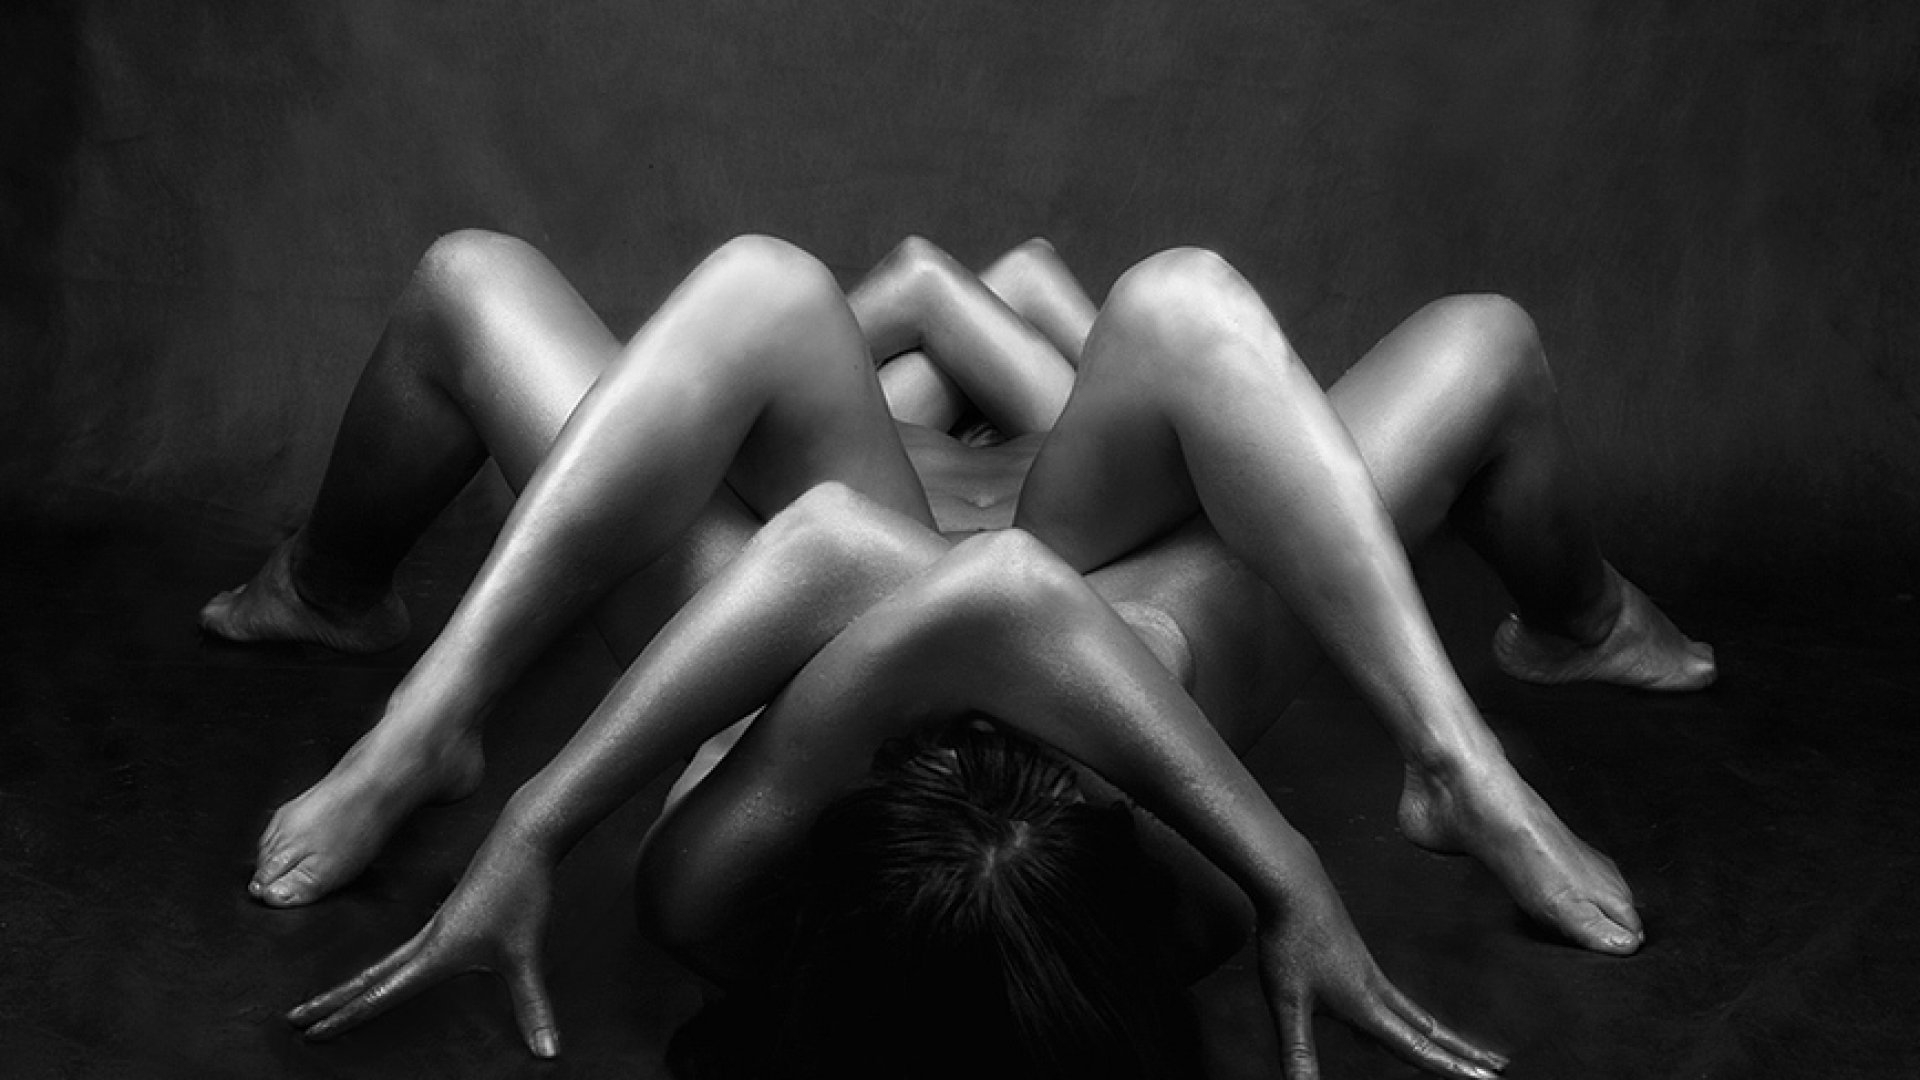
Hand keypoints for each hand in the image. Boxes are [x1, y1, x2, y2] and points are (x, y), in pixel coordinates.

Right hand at [286, 834, 560, 1057]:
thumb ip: (533, 1007)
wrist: (522, 838)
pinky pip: (405, 947)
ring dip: (354, 982)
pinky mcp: (448, 914)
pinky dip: (385, 964)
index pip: (381, 993)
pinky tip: (396, 968)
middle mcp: (428, 939)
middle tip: (294, 1019)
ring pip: (384, 960)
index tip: (310, 1032)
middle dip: (332, 1000)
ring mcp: (436, 924)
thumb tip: (549, 1055)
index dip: (346, 1016)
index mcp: (436, 952)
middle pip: (369, 976)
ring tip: (330, 999)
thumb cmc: (522, 893)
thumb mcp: (527, 956)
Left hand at [1256, 890, 1508, 1079]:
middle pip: (1429, 1028)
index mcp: (1367, 1005)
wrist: (1294, 883)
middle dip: (1463, 1052)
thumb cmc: (1291, 940)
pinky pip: (1390, 999)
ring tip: (1460, 1049)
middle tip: (1497, 1067)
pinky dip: (1406, 1018)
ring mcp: (1368, 972)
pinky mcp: (1356, 958)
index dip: (1453, 1068)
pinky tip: (1383, 1025)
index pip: (1418, 1047)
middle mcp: (1376, 989)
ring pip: (1412, 1012)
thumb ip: (1298, 1051)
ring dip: (1440, 1034)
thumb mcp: (1287, 1002)